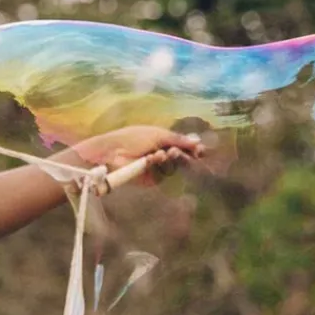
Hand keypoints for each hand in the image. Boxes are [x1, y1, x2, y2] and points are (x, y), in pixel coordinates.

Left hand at [74, 126, 204, 179]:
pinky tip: (151, 159)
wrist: (113, 151)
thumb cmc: (133, 137)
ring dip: (170, 160)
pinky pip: (163, 176)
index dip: (193, 149)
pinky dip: (159, 166)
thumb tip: (198, 140)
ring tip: (160, 153)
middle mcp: (163, 155)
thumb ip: (178, 139)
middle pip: (182, 159)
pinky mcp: (151, 179)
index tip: (201, 150)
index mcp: (164, 141)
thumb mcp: (158, 134)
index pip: (184, 147)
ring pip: (174, 168)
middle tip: (181, 152)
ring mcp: (157, 168)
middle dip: (184, 155)